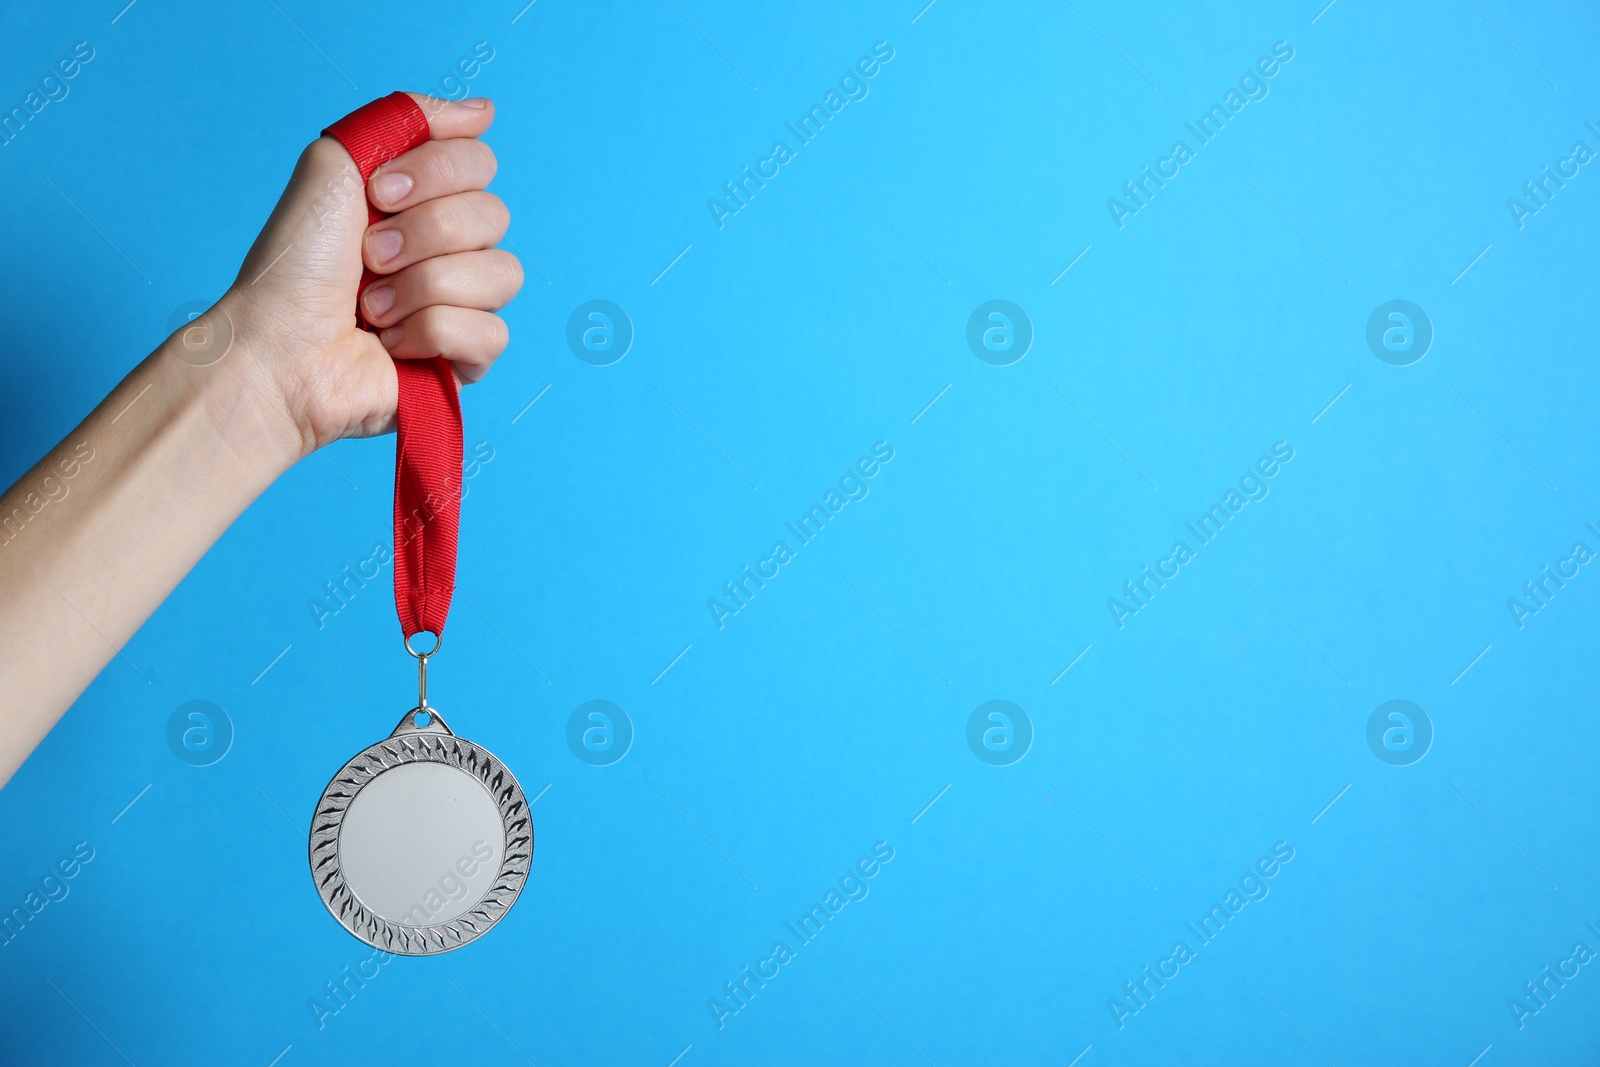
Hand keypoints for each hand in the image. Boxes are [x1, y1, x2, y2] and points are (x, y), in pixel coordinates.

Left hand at [216, 94, 521, 456]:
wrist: (279, 345)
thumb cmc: (295, 265)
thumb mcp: (335, 163)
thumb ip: (406, 120)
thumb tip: (484, 111)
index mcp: (424, 200)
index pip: (480, 162)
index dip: (431, 174)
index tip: (376, 194)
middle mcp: (450, 249)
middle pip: (493, 215)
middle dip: (420, 234)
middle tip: (368, 258)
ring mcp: (464, 305)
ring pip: (501, 274)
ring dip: (422, 286)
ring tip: (372, 308)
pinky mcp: (468, 360)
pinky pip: (490, 332)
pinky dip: (430, 334)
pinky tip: (391, 344)